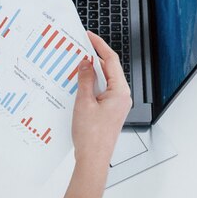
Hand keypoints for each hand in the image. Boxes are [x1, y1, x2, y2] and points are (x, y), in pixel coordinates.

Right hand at [57, 32, 132, 197]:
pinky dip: (90, 85)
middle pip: (109, 69)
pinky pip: (101, 91)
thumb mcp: (84, 103)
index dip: (99, 46)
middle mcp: (121, 97)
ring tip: (75, 64)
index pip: (111, 60)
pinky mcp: (109, 112)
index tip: (88, 36)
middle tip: (78, 47)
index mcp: (120, 92)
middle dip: (94, 58)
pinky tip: (77, 84)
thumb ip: (85, 79)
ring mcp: (116, 105)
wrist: (93, 161)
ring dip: (91, 72)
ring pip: (104, 81)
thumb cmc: (92, 137)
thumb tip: (85, 62)